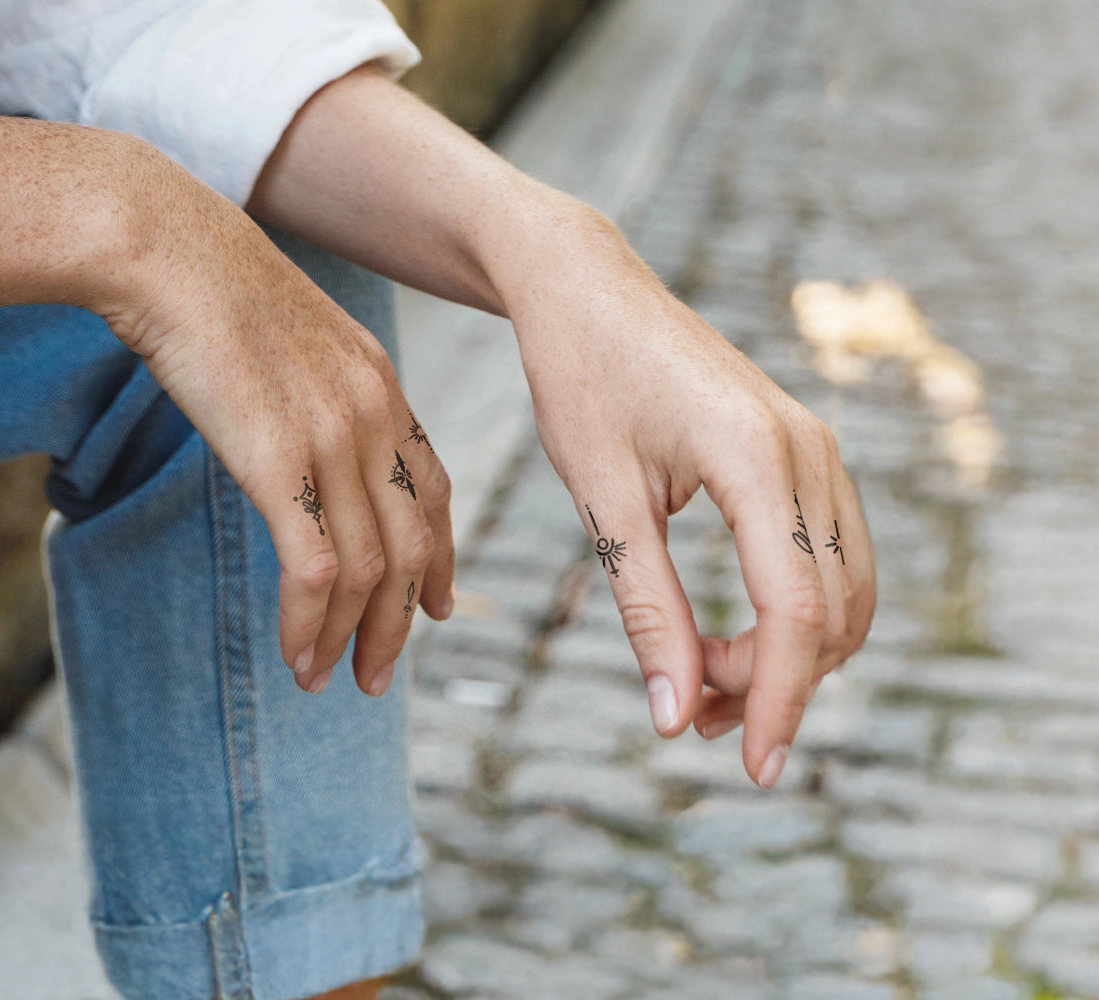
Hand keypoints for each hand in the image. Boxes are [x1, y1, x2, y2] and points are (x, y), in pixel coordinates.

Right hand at [97, 145, 453, 694]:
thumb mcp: (292, 342)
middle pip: (412, 546)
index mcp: (383, 387)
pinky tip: (296, 655)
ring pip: (370, 570)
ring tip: (328, 682)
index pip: (435, 492)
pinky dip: (309, 623)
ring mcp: (333, 437)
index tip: (439, 606)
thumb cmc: (212, 290)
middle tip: (377, 677)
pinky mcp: (280, 460)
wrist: (165, 246)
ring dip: (350, 638)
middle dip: (399, 623)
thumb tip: (305, 441)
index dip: (441, 557)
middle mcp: (375, 416)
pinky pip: (315, 568)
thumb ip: (319, 395)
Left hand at [508, 207, 874, 787]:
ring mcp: (816, 448)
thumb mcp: (603, 503)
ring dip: (790, 653)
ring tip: (707, 685)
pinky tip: (731, 635)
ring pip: (843, 588)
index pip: (796, 609)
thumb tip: (678, 716)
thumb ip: (648, 610)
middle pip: (832, 608)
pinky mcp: (803, 452)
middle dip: (777, 682)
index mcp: (755, 457)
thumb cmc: (579, 382)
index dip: (779, 699)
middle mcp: (809, 451)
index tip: (753, 768)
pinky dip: (794, 611)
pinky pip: (827, 555)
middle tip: (696, 718)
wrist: (587, 292)